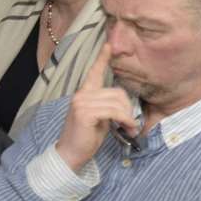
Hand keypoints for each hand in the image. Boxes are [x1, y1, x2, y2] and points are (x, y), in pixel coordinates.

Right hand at [54, 48, 137, 171]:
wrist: (70, 154)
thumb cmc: (86, 138)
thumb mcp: (100, 119)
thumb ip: (108, 106)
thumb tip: (124, 105)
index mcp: (84, 94)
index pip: (93, 73)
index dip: (102, 59)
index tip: (109, 45)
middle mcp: (81, 95)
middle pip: (117, 93)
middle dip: (128, 109)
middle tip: (130, 124)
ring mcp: (82, 102)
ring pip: (117, 103)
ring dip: (128, 117)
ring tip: (129, 129)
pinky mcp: (85, 113)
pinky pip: (114, 111)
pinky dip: (125, 120)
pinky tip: (126, 129)